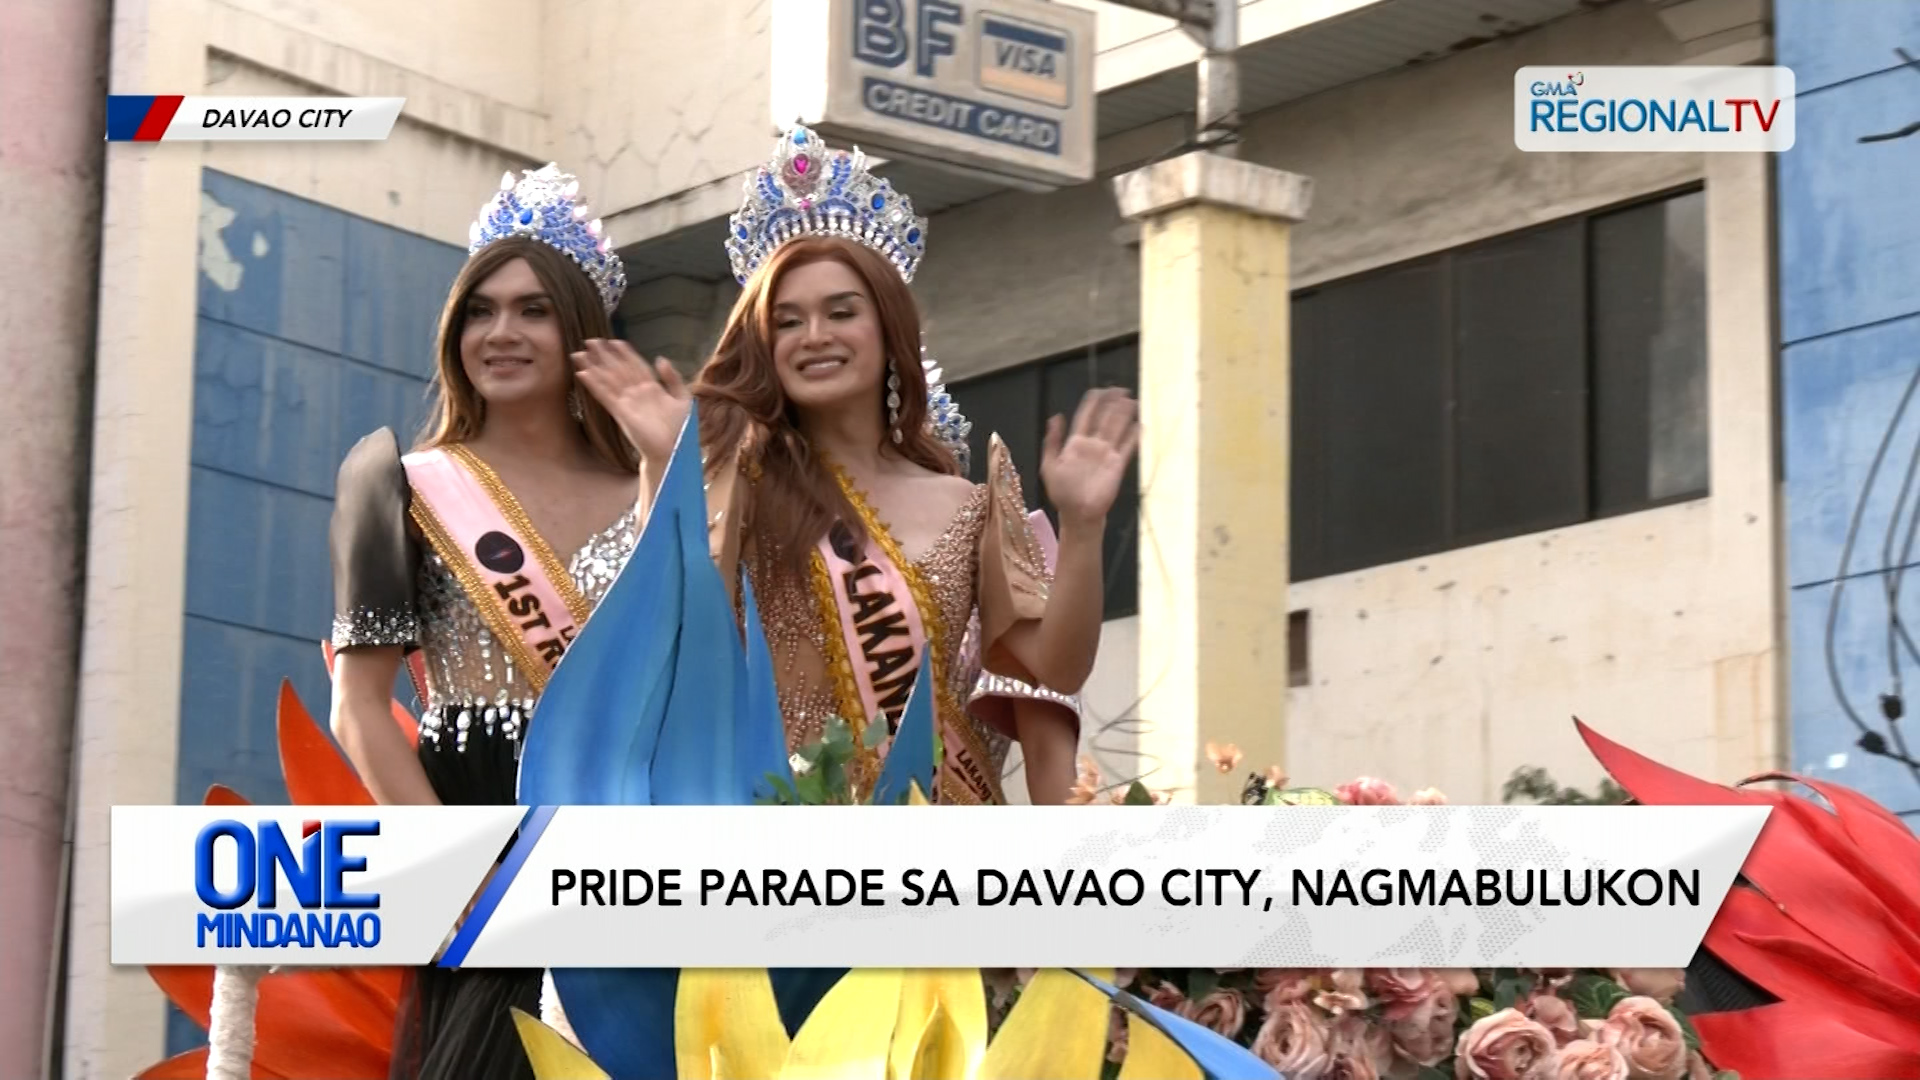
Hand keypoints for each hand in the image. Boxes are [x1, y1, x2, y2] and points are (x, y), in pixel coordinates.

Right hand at [571, 339, 690, 465]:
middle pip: (618, 369)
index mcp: (652, 388)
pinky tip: (583, 374)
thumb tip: (660, 358)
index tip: (615, 340)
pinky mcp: (620, 412)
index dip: (625, 353)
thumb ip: (672, 378)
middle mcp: (636, 393)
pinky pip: (604, 395)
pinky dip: (594, 385)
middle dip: (604, 355)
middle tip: (590, 340)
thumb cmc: (679, 429)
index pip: (636, 366)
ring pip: (607, 379)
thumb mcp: (682, 398)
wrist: (673, 450)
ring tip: (579, 353)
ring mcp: (627, 402)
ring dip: (594, 366)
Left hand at [1040, 387, 1139, 529]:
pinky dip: (1134, 436)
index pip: (1086, 416)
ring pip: (1117, 428)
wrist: (1077, 513)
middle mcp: (1093, 445)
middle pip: (1104, 418)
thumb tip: (1055, 417)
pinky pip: (1127, 447)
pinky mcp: (1117, 465)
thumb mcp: (1050, 465)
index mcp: (1075, 443)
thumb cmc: (1062, 492)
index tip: (1100, 390)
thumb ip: (1052, 441)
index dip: (1093, 403)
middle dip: (1112, 403)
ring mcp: (1106, 454)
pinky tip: (1140, 424)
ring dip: (1124, 414)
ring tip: (1131, 400)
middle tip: (1121, 389)